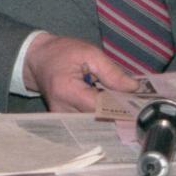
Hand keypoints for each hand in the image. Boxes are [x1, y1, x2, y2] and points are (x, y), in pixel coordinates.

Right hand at [21, 33, 138, 112]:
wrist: (37, 58)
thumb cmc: (61, 52)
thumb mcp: (89, 52)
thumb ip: (111, 71)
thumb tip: (133, 88)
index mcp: (66, 90)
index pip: (100, 107)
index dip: (120, 106)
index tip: (138, 103)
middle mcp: (61, 109)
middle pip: (98, 119)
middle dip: (117, 111)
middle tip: (135, 104)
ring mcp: (61, 118)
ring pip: (94, 123)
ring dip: (109, 114)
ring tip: (122, 103)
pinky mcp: (63, 120)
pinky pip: (87, 122)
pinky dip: (100, 115)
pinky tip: (108, 105)